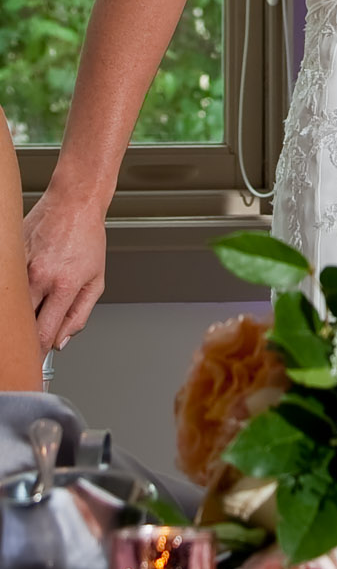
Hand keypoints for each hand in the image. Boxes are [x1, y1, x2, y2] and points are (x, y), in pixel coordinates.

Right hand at [25, 188, 107, 350]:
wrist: (73, 203)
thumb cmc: (87, 238)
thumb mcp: (96, 279)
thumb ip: (80, 314)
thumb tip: (62, 341)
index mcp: (64, 285)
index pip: (44, 334)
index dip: (37, 355)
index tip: (34, 366)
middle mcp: (39, 277)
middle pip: (23, 323)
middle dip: (23, 341)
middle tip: (24, 350)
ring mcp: (21, 266)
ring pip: (11, 307)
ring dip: (16, 319)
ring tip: (23, 322)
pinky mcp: (9, 258)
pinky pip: (6, 287)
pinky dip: (10, 297)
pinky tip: (16, 300)